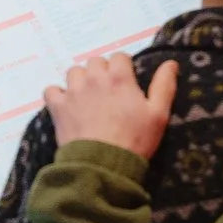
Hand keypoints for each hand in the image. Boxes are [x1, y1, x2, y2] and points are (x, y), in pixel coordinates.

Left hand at [43, 53, 179, 158]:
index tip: (127, 83)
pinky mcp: (58, 107)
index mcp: (120, 77)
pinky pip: (51, 90)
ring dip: (81, 80)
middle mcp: (94, 78)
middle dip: (102, 72)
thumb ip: (164, 86)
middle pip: (96, 61)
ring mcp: (73, 91)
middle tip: (108, 92)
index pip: (119, 57)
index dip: (124, 68)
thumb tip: (170, 63)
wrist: (102, 165)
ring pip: (74, 72)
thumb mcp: (158, 115)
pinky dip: (58, 95)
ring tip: (88, 97)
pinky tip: (66, 105)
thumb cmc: (134, 140)